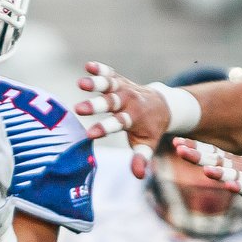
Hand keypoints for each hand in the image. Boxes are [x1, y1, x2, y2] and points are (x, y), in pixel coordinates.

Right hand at [73, 62, 168, 177]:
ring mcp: (124, 89)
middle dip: (96, 105)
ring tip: (81, 83)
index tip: (89, 134)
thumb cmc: (150, 129)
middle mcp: (128, 102)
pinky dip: (100, 69)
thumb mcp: (148, 144)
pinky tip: (89, 66)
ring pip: (109, 85)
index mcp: (134, 118)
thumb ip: (142, 158)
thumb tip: (139, 175)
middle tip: (79, 109)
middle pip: (111, 102)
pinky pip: (110, 73)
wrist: (162, 105)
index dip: (104, 128)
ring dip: (96, 83)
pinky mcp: (119, 80)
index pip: (118, 123)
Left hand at [174, 138, 241, 221]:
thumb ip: (230, 172)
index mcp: (238, 166)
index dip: (196, 148)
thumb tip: (213, 166)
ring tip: (203, 168)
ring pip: (231, 174)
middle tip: (178, 148)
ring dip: (216, 171)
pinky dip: (239, 187)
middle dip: (198, 155)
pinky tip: (230, 185)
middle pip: (217, 160)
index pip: (213, 154)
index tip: (177, 142)